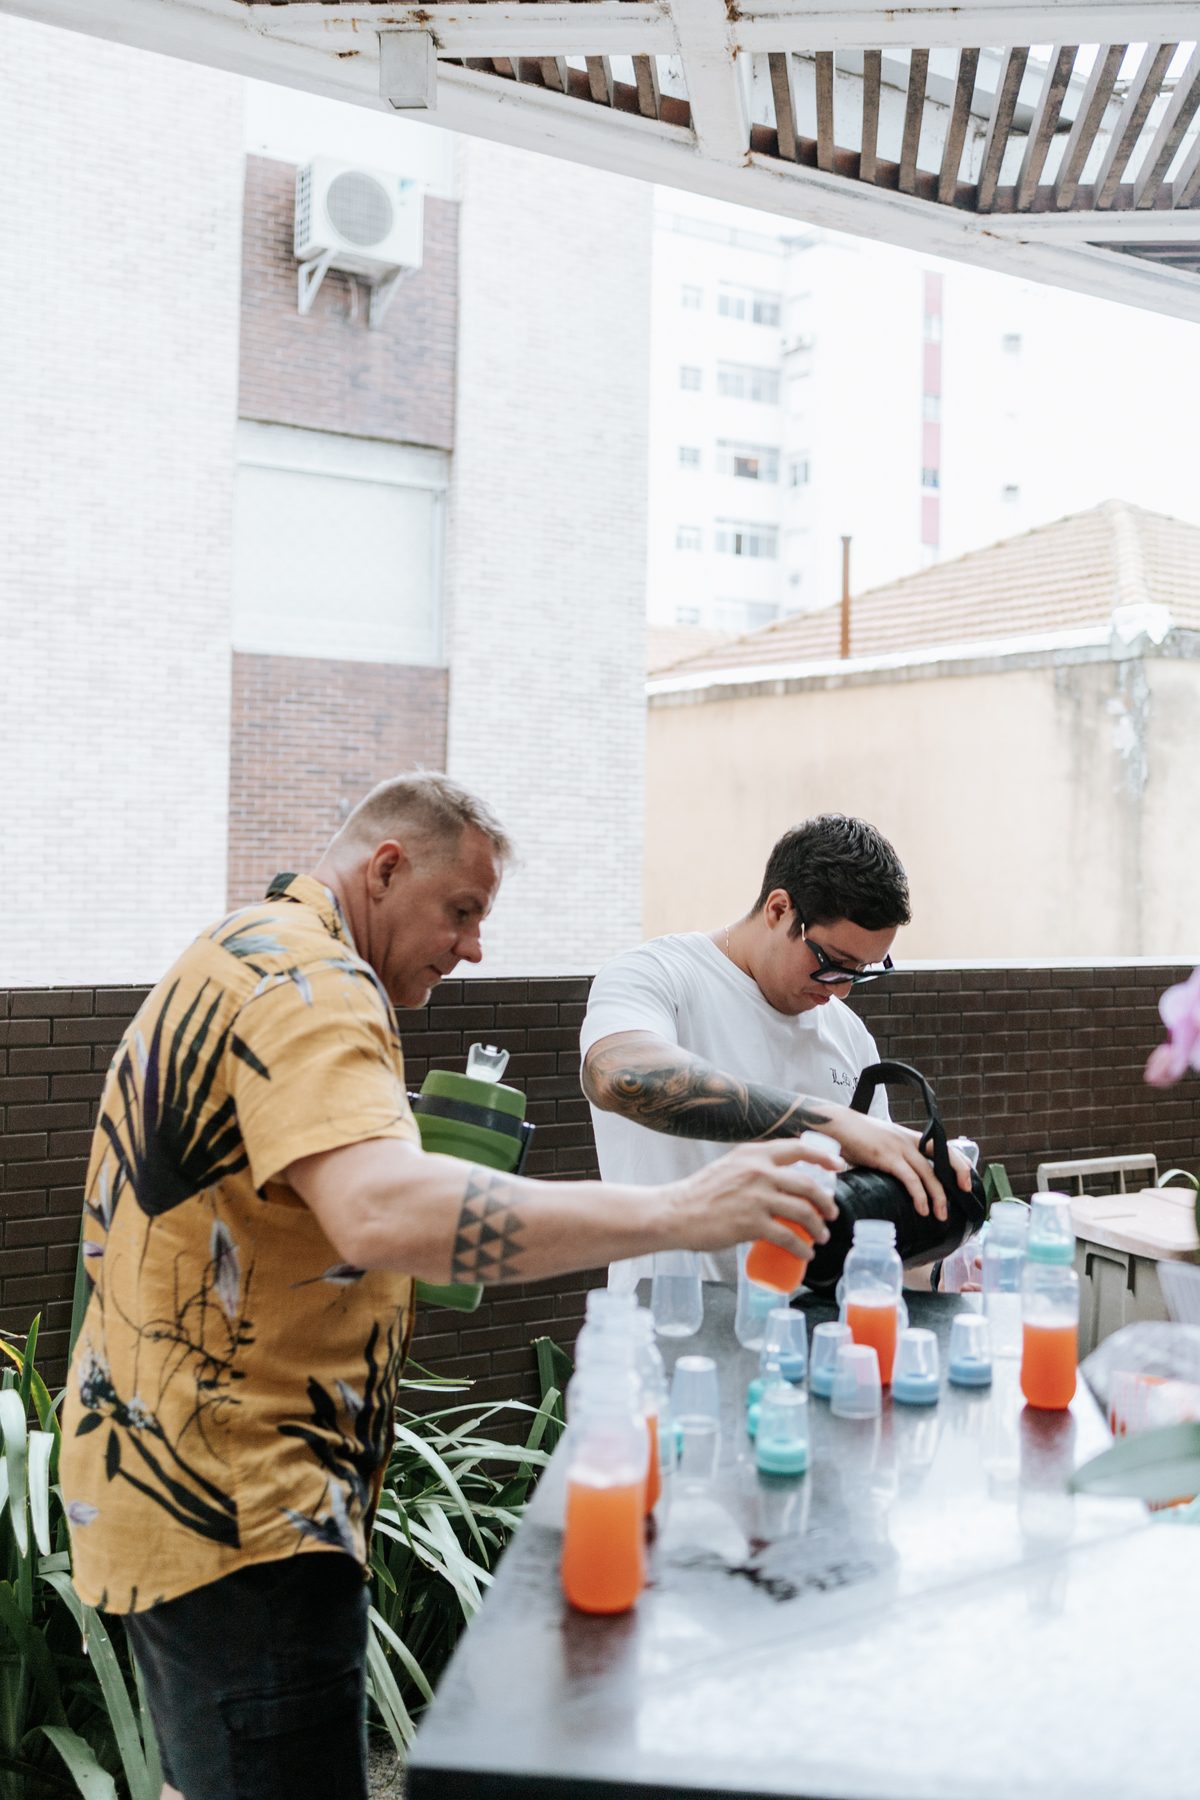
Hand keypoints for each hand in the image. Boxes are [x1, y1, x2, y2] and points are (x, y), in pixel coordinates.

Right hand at [664, 1136, 843, 1262]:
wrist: (676, 1213)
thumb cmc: (701, 1193)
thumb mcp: (730, 1167)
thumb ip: (754, 1168)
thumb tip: (781, 1180)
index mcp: (753, 1154)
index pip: (798, 1148)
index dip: (823, 1156)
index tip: (839, 1166)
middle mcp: (757, 1171)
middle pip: (807, 1183)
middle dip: (825, 1201)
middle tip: (830, 1213)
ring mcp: (756, 1197)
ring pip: (802, 1211)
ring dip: (818, 1227)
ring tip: (821, 1236)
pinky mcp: (751, 1223)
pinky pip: (788, 1237)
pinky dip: (802, 1247)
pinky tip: (805, 1254)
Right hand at [817, 1106, 971, 1222]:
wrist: (835, 1124)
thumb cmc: (853, 1136)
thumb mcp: (879, 1144)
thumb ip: (890, 1158)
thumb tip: (894, 1180)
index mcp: (908, 1136)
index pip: (942, 1145)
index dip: (957, 1161)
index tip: (966, 1178)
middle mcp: (908, 1140)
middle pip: (943, 1156)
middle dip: (957, 1175)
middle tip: (963, 1195)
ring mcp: (898, 1147)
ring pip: (929, 1173)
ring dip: (938, 1196)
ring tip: (941, 1215)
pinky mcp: (886, 1156)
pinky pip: (909, 1178)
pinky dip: (919, 1195)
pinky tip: (922, 1209)